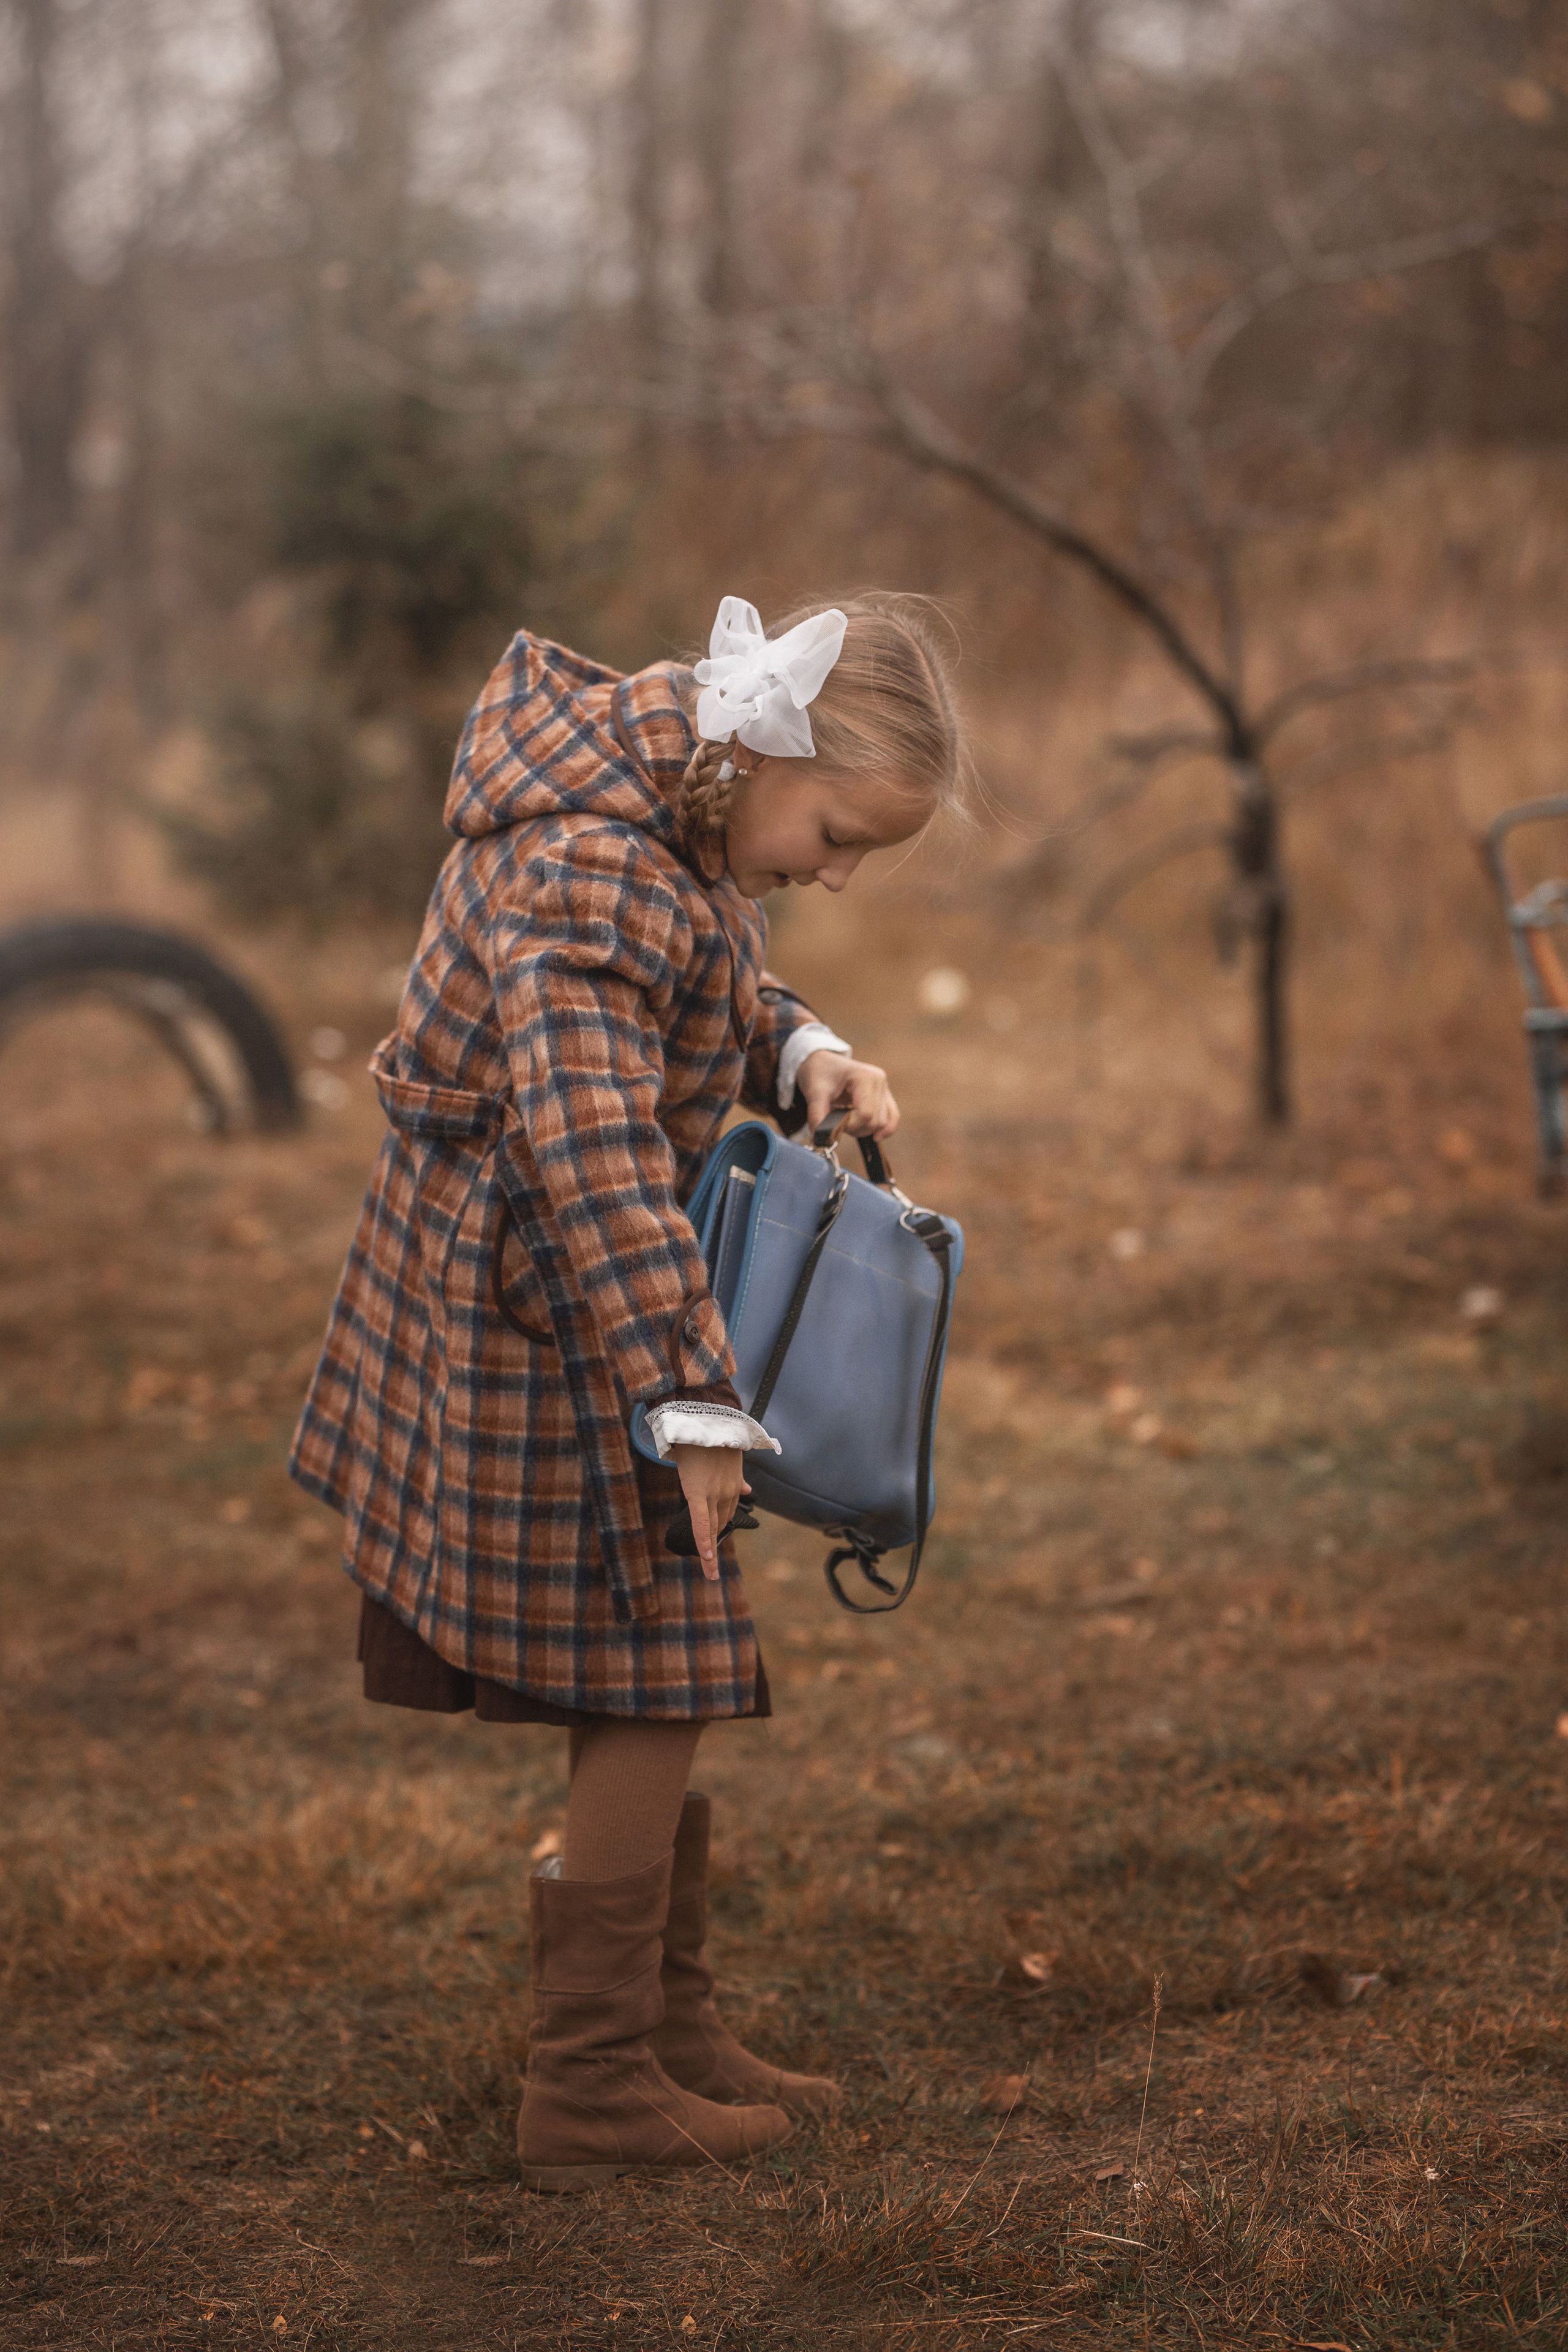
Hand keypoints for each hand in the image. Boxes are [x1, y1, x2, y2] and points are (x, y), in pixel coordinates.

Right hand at [670, 1445, 750, 1581]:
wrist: (703, 1418)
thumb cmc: (710, 1433)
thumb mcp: (730, 1456)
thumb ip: (737, 1477)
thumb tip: (748, 1490)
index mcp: (734, 1483)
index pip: (727, 1510)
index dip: (721, 1526)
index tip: (717, 1540)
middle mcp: (728, 1490)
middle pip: (721, 1522)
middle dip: (716, 1542)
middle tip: (712, 1563)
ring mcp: (715, 1493)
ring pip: (713, 1527)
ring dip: (710, 1550)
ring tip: (710, 1570)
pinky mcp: (698, 1493)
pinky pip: (702, 1522)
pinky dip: (704, 1541)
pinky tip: (707, 1558)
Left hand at [798, 1049, 899, 1140]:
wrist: (822, 1062)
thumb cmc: (819, 1072)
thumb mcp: (814, 1091)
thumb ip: (817, 1115)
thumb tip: (821, 1137)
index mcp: (865, 1076)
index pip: (866, 1114)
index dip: (849, 1125)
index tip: (833, 1122)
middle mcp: (880, 1081)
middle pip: (876, 1121)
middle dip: (855, 1128)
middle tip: (837, 1121)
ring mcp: (884, 1088)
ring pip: (883, 1123)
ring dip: (864, 1129)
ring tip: (847, 1121)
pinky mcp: (884, 1096)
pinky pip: (893, 1117)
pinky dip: (885, 1129)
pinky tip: (875, 1137)